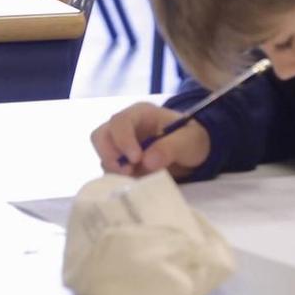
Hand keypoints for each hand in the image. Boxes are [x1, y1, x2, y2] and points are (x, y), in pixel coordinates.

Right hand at [90, 102, 212, 177]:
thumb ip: (171, 147)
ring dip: (115, 170)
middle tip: (128, 172)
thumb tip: (147, 161)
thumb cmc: (192, 139)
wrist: (194, 153)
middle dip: (110, 156)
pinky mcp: (121, 162)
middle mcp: (125, 127)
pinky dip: (119, 179)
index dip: (123, 140)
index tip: (136, 159)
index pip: (120, 122)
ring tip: (137, 178)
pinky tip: (137, 182)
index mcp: (140, 113)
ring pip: (103, 156)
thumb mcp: (189, 141)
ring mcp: (120, 145)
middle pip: (101, 137)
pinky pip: (110, 171)